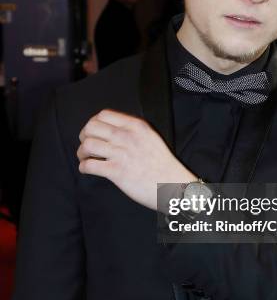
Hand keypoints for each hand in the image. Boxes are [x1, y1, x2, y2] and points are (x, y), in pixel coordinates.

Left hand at [77, 109, 195, 209]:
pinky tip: (88, 169)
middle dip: (84, 136)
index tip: (93, 132)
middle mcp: (127, 137)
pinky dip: (84, 167)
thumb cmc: (162, 164)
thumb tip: (111, 130)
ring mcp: (121, 154)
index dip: (93, 122)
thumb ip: (132, 130)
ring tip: (85, 158)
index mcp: (136, 126)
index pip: (104, 114)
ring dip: (82, 152)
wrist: (172, 184)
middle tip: (86, 145)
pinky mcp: (116, 172)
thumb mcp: (150, 137)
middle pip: (91, 127)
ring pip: (87, 145)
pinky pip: (89, 165)